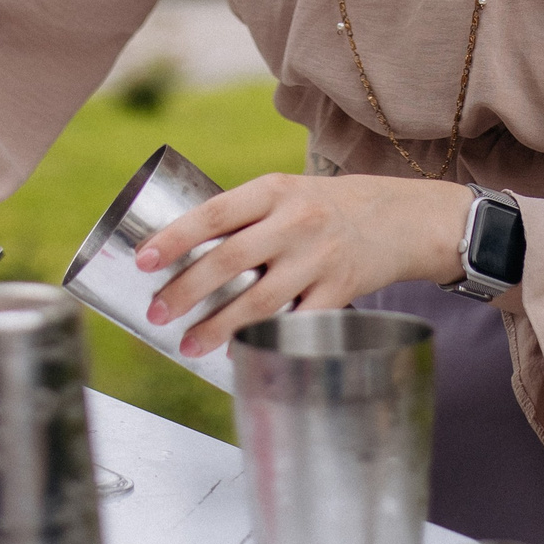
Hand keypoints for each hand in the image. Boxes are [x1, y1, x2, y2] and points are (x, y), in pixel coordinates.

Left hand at [136, 173, 472, 356]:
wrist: (401, 217)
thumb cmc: (327, 207)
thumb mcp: (287, 194)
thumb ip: (244, 218)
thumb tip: (180, 255)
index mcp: (274, 191)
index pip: (214, 213)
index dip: (175, 238)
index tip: (143, 260)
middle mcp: (296, 222)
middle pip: (230, 260)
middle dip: (187, 290)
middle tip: (157, 311)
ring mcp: (320, 258)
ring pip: (259, 300)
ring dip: (218, 326)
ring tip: (188, 344)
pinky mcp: (341, 290)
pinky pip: (296, 323)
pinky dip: (265, 340)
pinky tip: (240, 352)